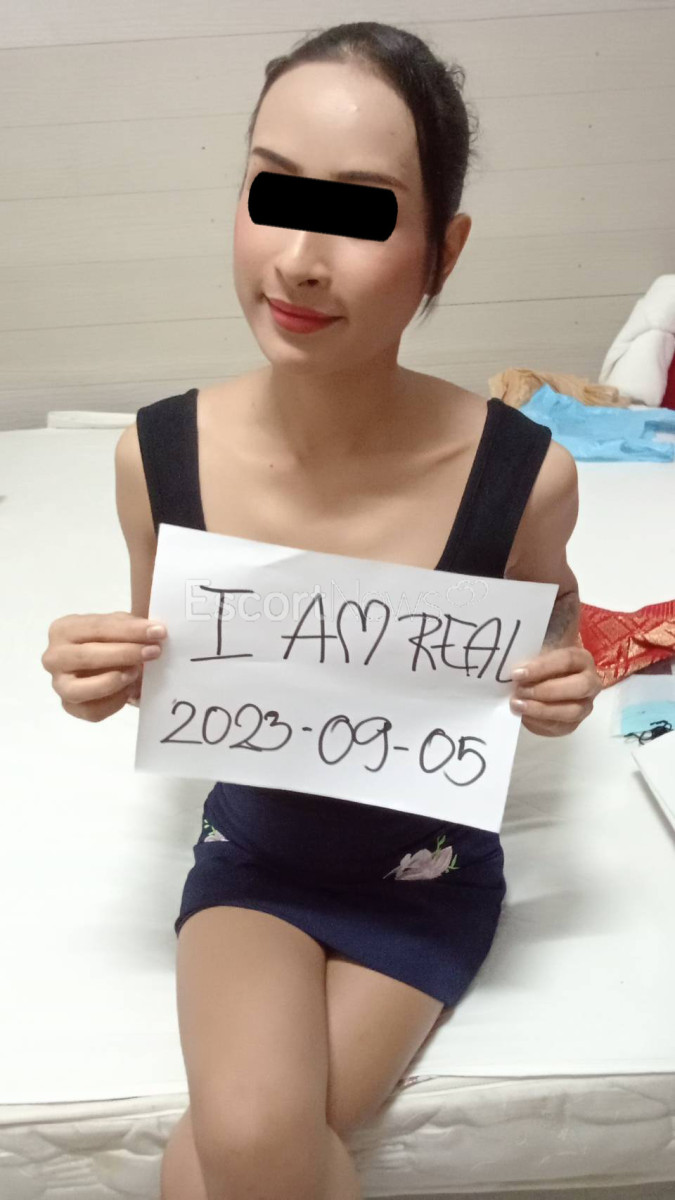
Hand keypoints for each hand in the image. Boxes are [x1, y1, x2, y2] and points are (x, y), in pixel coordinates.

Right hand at [41, 610, 166, 722]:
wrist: (103, 663)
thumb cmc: (109, 640)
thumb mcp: (118, 625)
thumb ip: (131, 627)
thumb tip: (154, 632)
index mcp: (63, 629)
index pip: (97, 628)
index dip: (129, 630)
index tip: (158, 632)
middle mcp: (54, 657)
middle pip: (86, 656)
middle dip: (124, 653)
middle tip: (153, 652)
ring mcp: (59, 684)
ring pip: (79, 689)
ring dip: (112, 681)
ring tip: (136, 673)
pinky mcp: (69, 706)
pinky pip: (91, 710)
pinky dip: (114, 702)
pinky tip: (130, 690)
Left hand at [509, 645, 601, 736]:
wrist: (543, 683)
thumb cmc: (540, 665)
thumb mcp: (537, 653)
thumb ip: (532, 656)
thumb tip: (517, 669)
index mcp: (582, 659)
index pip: (567, 660)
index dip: (542, 667)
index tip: (517, 673)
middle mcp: (590, 682)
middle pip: (579, 687)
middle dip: (546, 690)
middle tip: (520, 690)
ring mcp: (585, 705)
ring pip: (572, 711)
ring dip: (542, 709)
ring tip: (518, 705)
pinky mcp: (573, 724)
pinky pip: (560, 727)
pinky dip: (539, 722)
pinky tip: (523, 715)